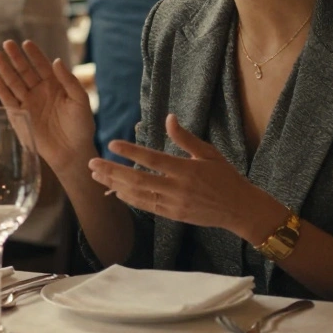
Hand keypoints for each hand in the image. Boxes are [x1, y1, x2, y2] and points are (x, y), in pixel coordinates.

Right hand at [0, 39, 95, 174]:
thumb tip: (57, 61)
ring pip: (14, 83)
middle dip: (16, 57)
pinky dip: (1, 90)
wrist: (73, 152)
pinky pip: (9, 101)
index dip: (34, 55)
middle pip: (25, 71)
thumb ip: (70, 81)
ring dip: (5, 70)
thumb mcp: (80, 101)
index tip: (26, 43)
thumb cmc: (81, 126)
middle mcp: (40, 92)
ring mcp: (29, 104)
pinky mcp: (20, 117)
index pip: (42, 66)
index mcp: (55, 86)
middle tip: (7, 43)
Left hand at [90, 114, 273, 235]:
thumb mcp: (209, 153)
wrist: (240, 209)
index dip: (131, 152)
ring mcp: (174, 204)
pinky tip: (116, 191)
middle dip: (112, 171)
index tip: (112, 144)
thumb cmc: (226, 176)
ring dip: (115, 185)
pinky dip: (130, 199)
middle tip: (92, 163)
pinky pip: (147, 207)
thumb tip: (169, 117)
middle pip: (138, 179)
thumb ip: (185, 138)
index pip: (153, 159)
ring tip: (97, 176)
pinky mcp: (173, 216)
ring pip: (138, 195)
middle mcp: (178, 188)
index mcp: (187, 169)